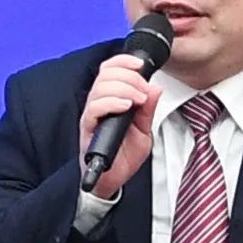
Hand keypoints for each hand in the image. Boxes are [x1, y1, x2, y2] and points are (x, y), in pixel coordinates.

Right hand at [79, 54, 161, 198]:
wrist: (114, 180)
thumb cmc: (124, 156)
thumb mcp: (144, 130)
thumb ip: (148, 110)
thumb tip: (156, 88)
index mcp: (111, 99)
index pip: (111, 69)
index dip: (123, 61)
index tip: (140, 64)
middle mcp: (99, 104)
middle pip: (106, 74)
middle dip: (130, 77)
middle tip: (144, 91)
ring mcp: (92, 115)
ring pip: (100, 87)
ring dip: (124, 88)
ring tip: (137, 100)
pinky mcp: (87, 128)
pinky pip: (94, 108)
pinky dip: (112, 102)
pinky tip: (125, 106)